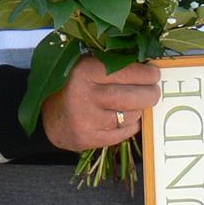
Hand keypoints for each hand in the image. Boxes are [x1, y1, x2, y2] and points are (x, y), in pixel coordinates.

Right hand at [41, 56, 159, 151]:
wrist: (49, 117)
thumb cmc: (72, 86)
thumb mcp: (86, 66)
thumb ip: (112, 65)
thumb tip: (148, 69)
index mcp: (85, 72)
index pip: (126, 72)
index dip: (146, 74)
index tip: (154, 74)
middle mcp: (86, 96)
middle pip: (133, 97)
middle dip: (150, 94)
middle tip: (154, 91)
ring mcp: (88, 120)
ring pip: (131, 116)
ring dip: (138, 110)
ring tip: (134, 104)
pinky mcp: (90, 139)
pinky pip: (124, 133)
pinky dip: (130, 125)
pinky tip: (125, 118)